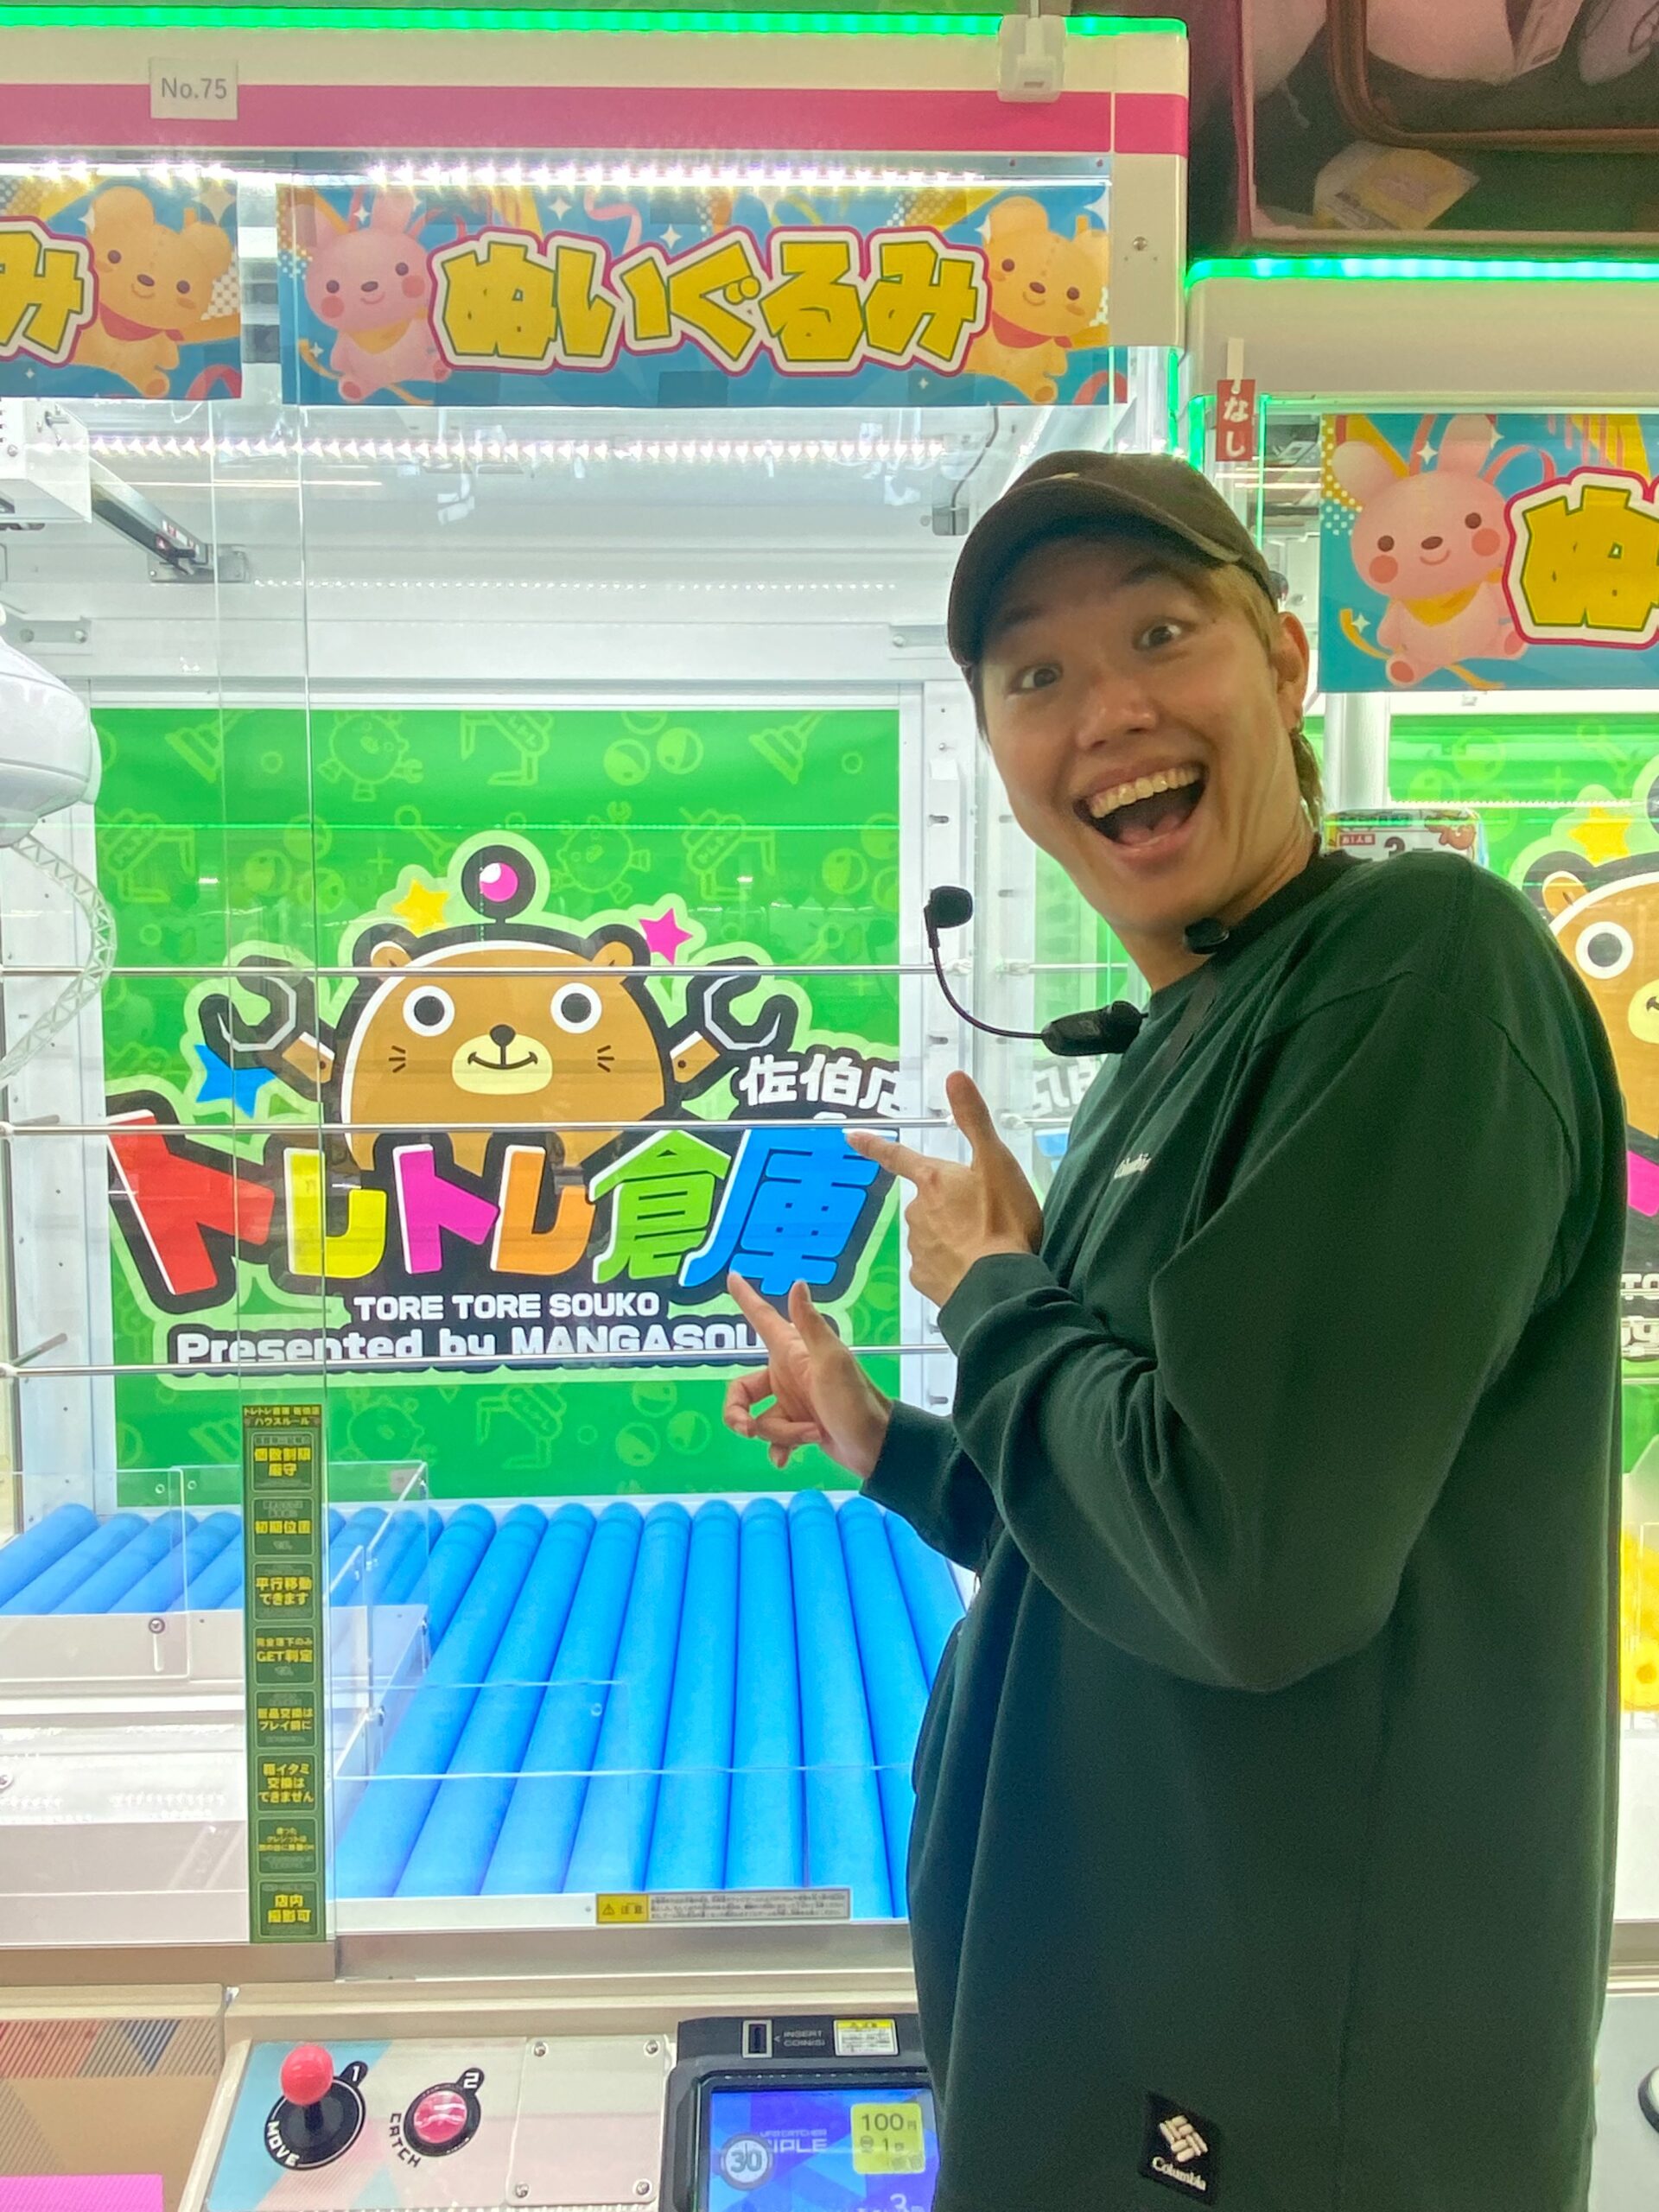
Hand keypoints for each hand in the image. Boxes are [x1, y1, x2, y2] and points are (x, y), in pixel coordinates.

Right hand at [723, 1273, 892, 1478]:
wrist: (875, 1446)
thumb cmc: (854, 1399)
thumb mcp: (831, 1360)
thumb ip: (810, 1325)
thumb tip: (797, 1282)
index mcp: (793, 1353)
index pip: (763, 1320)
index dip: (747, 1299)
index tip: (732, 1276)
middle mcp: (788, 1376)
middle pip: (742, 1390)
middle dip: (737, 1412)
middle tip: (746, 1428)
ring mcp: (793, 1404)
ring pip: (760, 1420)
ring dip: (781, 1432)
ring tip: (811, 1433)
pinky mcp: (799, 1428)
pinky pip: (773, 1438)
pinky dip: (780, 1448)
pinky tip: (786, 1459)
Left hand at [847, 1071, 1041, 1307]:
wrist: (998, 1284)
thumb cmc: (1002, 1220)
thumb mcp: (996, 1162)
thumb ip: (975, 1120)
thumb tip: (954, 1074)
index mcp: (933, 1180)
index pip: (899, 1157)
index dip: (875, 1146)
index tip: (850, 1137)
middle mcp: (918, 1211)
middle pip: (927, 1201)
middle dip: (948, 1207)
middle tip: (984, 1218)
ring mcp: (918, 1247)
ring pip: (932, 1234)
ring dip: (952, 1237)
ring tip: (983, 1247)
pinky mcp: (924, 1280)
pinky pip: (935, 1267)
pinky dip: (949, 1267)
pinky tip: (970, 1271)